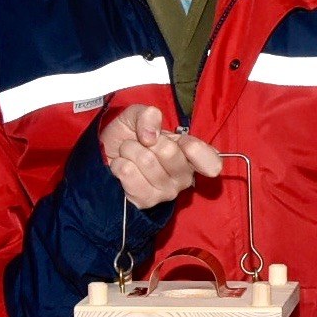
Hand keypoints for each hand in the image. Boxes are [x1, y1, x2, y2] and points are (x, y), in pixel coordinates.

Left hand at [99, 105, 225, 208]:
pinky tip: (122, 167)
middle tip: (142, 143)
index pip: (211, 162)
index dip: (193, 148)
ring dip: (130, 151)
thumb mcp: (137, 115)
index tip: (182, 142)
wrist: (105, 155)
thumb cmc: (128, 135)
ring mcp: (166, 192)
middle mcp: (184, 177)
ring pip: (146, 162)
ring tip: (129, 154)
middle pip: (169, 153)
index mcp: (192, 155)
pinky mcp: (146, 202)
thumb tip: (151, 136)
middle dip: (146, 140)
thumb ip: (147, 114)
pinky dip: (120, 165)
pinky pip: (130, 174)